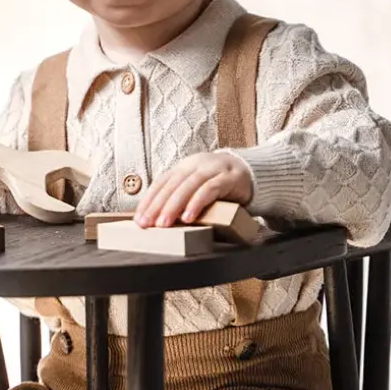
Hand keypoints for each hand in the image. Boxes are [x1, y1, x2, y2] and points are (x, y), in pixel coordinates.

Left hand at [134, 151, 252, 226]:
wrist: (252, 172)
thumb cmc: (220, 186)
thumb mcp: (197, 188)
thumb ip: (181, 198)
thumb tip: (157, 219)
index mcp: (184, 167)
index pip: (161, 183)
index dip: (148, 201)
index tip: (139, 219)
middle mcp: (196, 165)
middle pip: (171, 185)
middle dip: (157, 206)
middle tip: (147, 224)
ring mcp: (213, 169)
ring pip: (188, 186)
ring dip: (174, 206)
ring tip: (164, 224)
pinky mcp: (229, 178)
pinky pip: (210, 189)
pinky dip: (197, 203)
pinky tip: (189, 217)